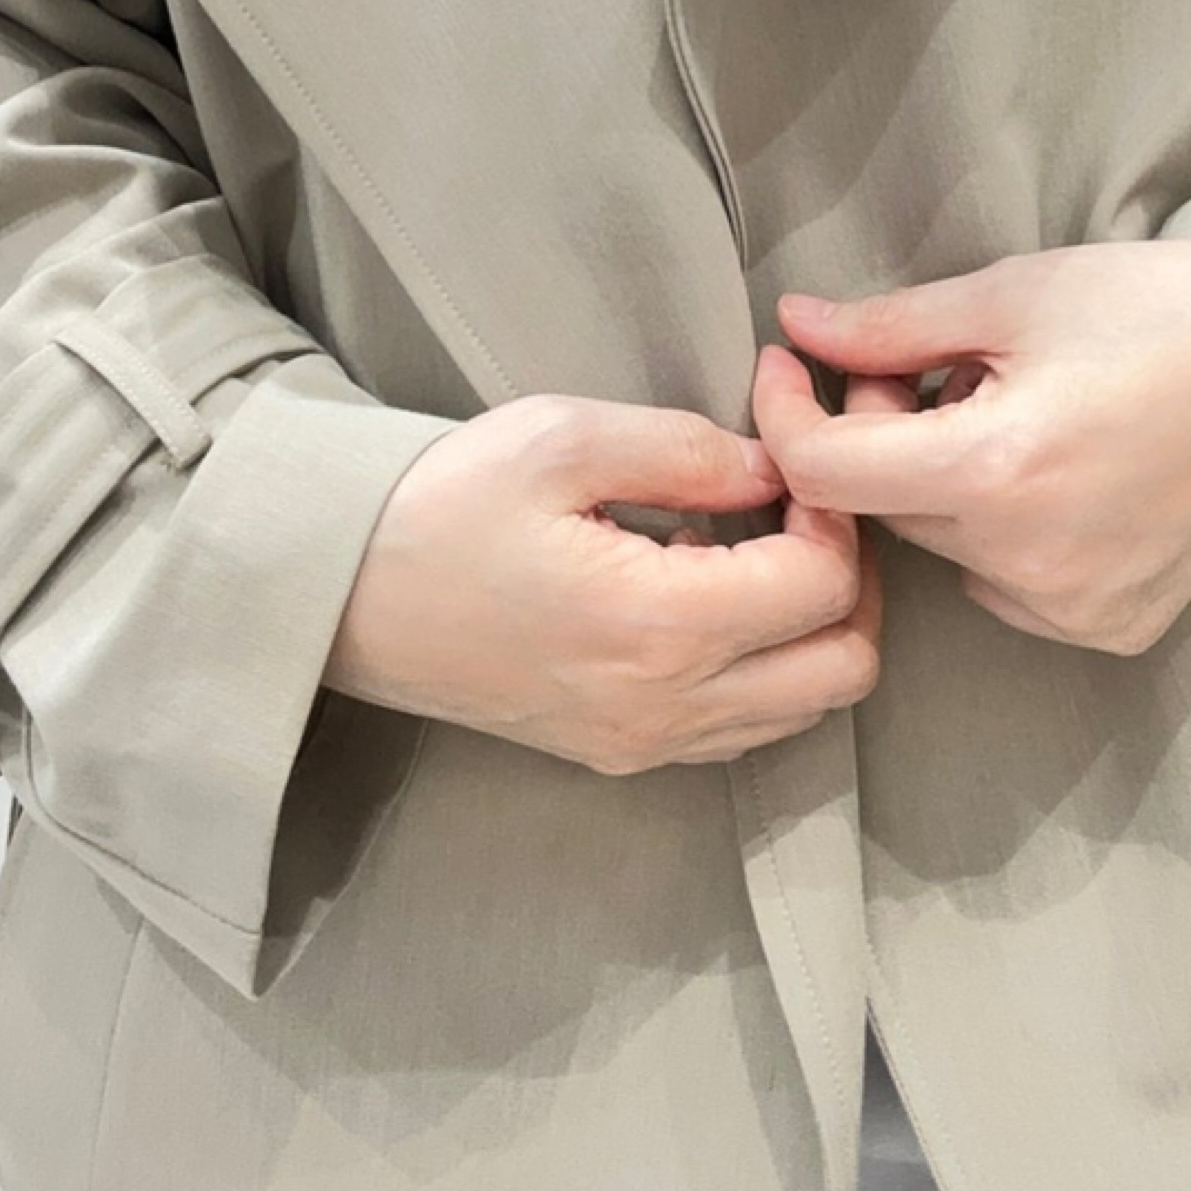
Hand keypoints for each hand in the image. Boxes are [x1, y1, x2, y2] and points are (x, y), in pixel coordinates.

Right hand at [322, 393, 880, 773]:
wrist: (340, 595)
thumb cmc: (444, 504)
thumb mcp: (564, 438)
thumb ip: (689, 450)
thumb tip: (775, 464)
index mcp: (660, 627)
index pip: (825, 584)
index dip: (832, 509)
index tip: (789, 455)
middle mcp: (667, 706)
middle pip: (845, 667)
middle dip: (850, 578)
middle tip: (797, 506)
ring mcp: (646, 742)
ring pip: (807, 708)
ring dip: (813, 627)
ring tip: (758, 544)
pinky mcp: (622, 752)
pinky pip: (746, 728)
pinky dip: (768, 666)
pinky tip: (714, 593)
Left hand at [749, 227, 1190, 653]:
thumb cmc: (1157, 307)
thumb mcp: (1014, 292)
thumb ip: (890, 325)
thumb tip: (793, 326)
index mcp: (998, 470)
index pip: (826, 473)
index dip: (787, 412)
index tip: (788, 362)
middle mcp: (1031, 563)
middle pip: (886, 507)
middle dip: (886, 433)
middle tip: (942, 365)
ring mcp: (1076, 609)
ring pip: (944, 547)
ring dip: (947, 483)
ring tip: (1018, 409)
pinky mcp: (1113, 628)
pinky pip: (1006, 586)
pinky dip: (1004, 533)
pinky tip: (1064, 471)